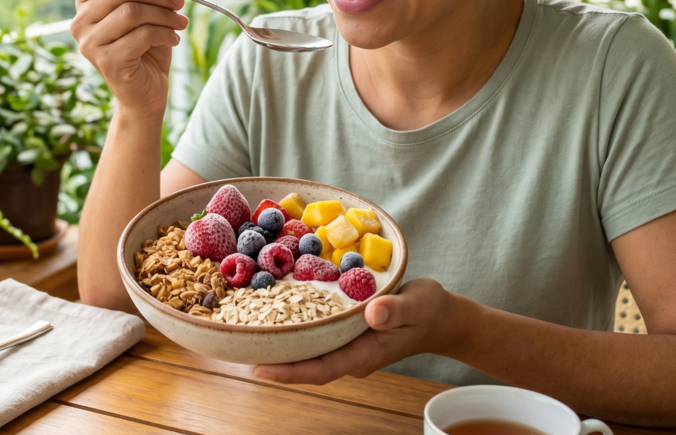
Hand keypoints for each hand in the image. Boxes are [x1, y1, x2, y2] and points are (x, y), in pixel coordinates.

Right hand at [71, 0, 187, 119]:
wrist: (146, 93)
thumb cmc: (144, 47)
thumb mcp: (140, 6)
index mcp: (86, 3)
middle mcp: (80, 21)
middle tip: (178, 3)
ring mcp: (90, 43)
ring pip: (132, 12)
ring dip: (165, 16)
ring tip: (179, 24)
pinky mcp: (106, 62)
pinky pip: (141, 35)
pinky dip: (165, 34)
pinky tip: (173, 39)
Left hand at [252, 278, 460, 384]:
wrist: (438, 316)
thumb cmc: (429, 309)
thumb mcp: (419, 303)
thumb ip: (397, 309)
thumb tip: (372, 313)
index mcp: (366, 353)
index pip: (322, 369)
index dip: (290, 372)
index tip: (260, 370)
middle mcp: (351, 354)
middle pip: (307, 365)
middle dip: (275, 363)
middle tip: (237, 351)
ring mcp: (346, 346)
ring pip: (308, 352)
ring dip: (280, 348)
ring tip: (244, 336)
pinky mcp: (344, 333)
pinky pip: (314, 336)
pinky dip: (293, 329)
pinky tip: (271, 317)